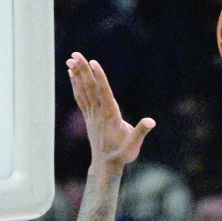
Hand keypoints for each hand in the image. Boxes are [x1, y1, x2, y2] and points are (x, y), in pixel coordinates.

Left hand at [67, 53, 154, 172]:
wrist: (106, 166)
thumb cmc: (122, 154)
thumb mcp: (134, 144)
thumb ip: (141, 131)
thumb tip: (151, 122)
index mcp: (110, 116)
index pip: (104, 93)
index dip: (99, 77)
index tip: (93, 62)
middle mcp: (99, 113)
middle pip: (90, 88)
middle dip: (83, 70)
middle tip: (75, 54)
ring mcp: (92, 115)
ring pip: (83, 91)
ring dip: (77, 75)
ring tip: (70, 59)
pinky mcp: (89, 117)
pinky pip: (81, 98)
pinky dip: (76, 85)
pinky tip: (72, 75)